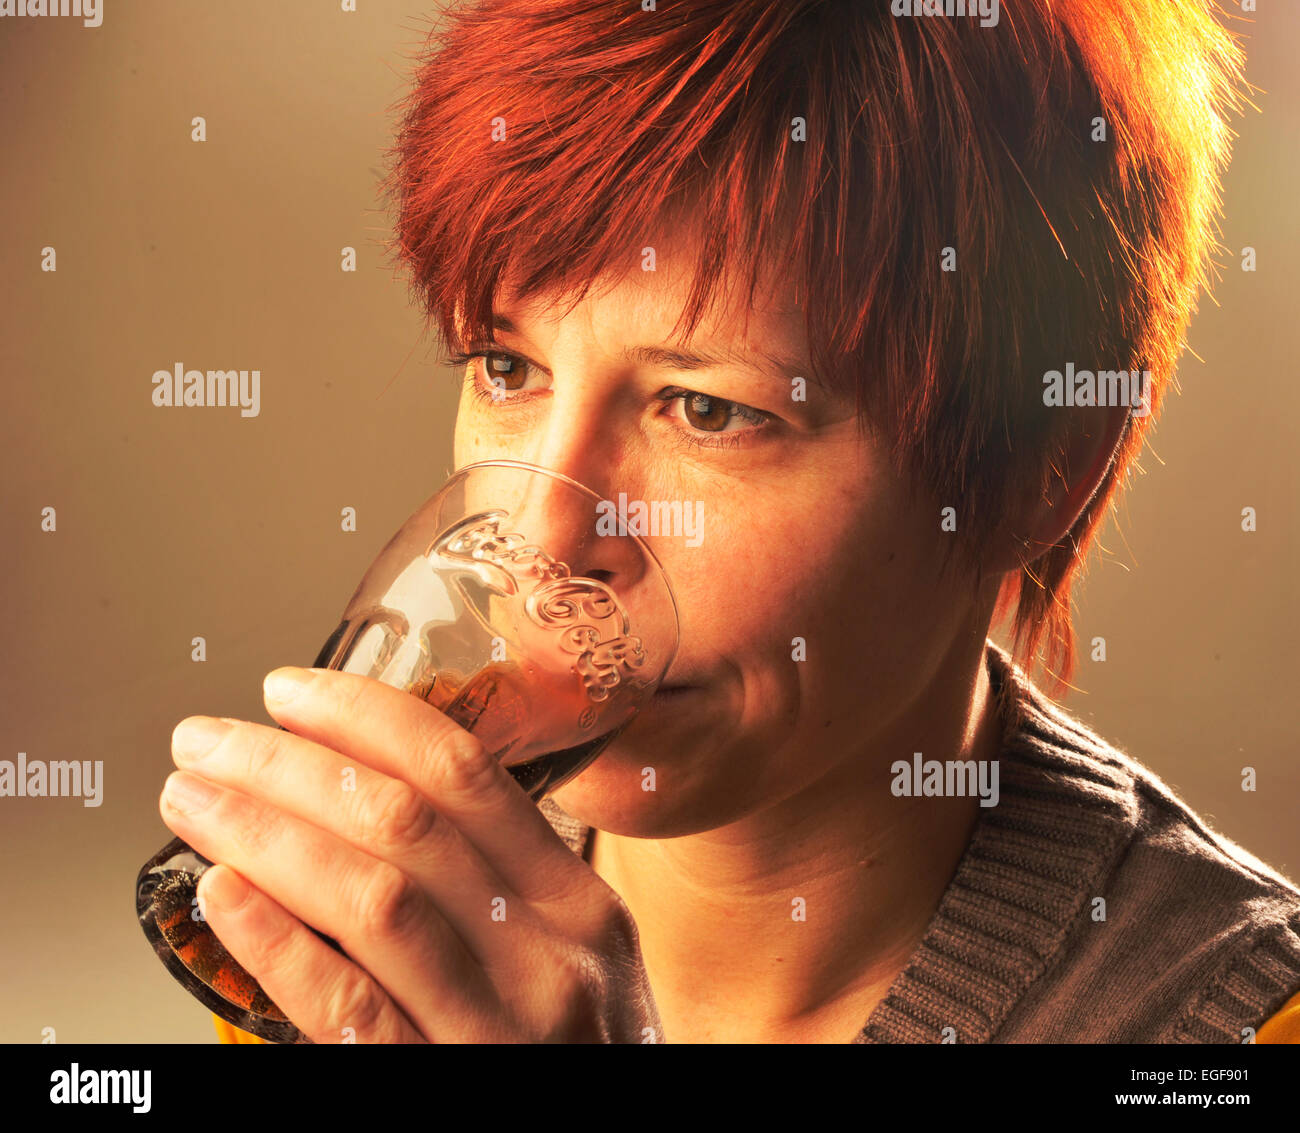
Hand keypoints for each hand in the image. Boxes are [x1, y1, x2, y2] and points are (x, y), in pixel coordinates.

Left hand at [159, 666, 662, 1042]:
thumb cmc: (579, 1056)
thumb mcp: (576, 957)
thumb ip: (503, 887)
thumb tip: (368, 804)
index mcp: (577, 900)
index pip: (465, 773)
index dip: (363, 718)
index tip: (289, 692)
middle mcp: (547, 952)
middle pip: (403, 821)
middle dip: (288, 764)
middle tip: (209, 740)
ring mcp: (498, 1028)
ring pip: (372, 897)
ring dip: (265, 834)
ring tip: (195, 803)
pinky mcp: (440, 1088)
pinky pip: (348, 1007)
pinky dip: (276, 941)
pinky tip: (222, 897)